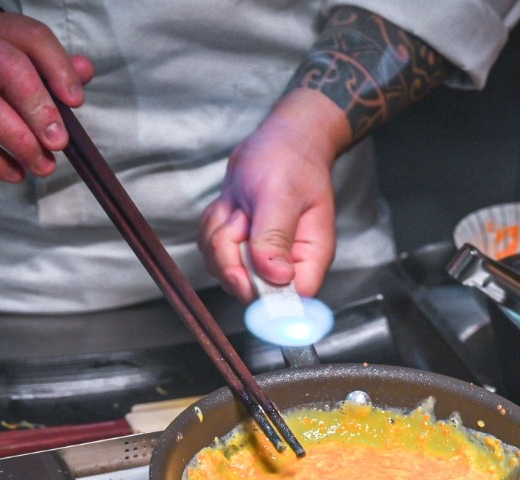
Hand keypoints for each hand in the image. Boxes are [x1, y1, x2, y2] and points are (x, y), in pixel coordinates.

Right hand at [0, 9, 92, 181]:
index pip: (30, 37)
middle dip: (41, 109)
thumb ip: (43, 68)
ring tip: (43, 165)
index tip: (76, 103)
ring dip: (22, 143)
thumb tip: (86, 70)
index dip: (59, 69)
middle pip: (8, 69)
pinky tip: (14, 172)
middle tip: (60, 143)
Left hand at [198, 89, 351, 299]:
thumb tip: (276, 278)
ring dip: (220, 235)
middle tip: (242, 219)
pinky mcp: (240, 246)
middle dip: (231, 253)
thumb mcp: (281, 197)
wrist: (280, 140)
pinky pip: (211, 250)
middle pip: (247, 288)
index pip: (290, 299)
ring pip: (222, 268)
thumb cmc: (291, 162)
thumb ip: (275, 239)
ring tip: (240, 208)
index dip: (263, 293)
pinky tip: (232, 206)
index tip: (244, 270)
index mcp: (309, 257)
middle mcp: (285, 263)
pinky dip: (213, 226)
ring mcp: (260, 256)